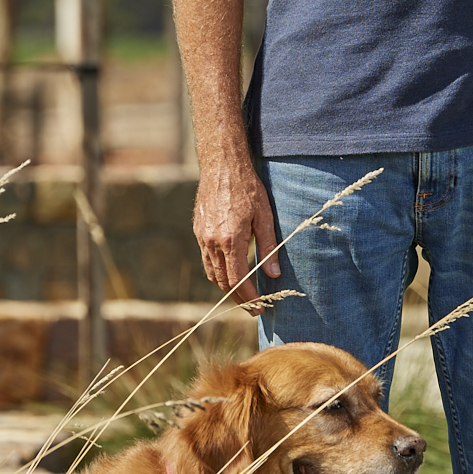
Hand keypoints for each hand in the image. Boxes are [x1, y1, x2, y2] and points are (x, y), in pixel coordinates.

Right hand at [193, 156, 279, 314]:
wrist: (221, 165)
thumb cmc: (247, 188)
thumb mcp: (265, 216)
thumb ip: (269, 247)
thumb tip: (274, 275)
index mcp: (231, 239)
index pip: (238, 280)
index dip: (249, 298)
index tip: (259, 308)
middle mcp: (213, 241)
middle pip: (223, 282)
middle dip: (238, 298)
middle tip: (253, 308)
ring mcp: (202, 237)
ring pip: (212, 273)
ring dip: (227, 288)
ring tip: (243, 295)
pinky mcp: (198, 231)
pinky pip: (207, 260)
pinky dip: (218, 272)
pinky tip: (230, 272)